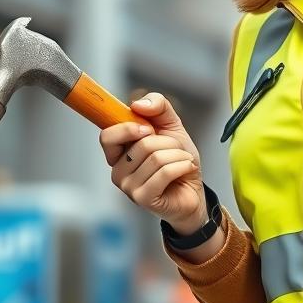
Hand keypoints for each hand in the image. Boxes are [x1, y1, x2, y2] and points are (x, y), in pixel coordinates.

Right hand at [99, 93, 204, 228]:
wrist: (195, 185)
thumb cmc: (178, 157)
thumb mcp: (170, 123)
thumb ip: (157, 105)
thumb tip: (137, 104)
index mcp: (119, 152)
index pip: (107, 136)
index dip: (128, 128)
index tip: (148, 128)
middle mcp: (118, 170)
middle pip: (142, 145)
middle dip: (169, 142)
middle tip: (174, 150)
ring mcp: (128, 187)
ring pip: (156, 158)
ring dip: (179, 154)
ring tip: (182, 161)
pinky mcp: (143, 199)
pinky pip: (165, 172)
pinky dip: (183, 165)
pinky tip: (187, 169)